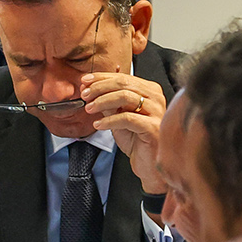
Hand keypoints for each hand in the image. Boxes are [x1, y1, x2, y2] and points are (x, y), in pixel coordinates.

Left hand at [82, 72, 167, 191]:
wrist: (148, 164)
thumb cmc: (136, 140)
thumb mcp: (118, 116)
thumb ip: (108, 101)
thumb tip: (90, 87)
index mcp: (149, 91)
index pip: (123, 77)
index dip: (101, 78)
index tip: (84, 81)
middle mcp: (156, 98)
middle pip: (124, 84)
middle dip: (100, 87)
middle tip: (84, 94)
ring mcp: (157, 112)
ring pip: (126, 97)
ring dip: (102, 101)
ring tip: (89, 108)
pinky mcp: (153, 127)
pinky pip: (127, 118)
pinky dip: (109, 120)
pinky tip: (98, 124)